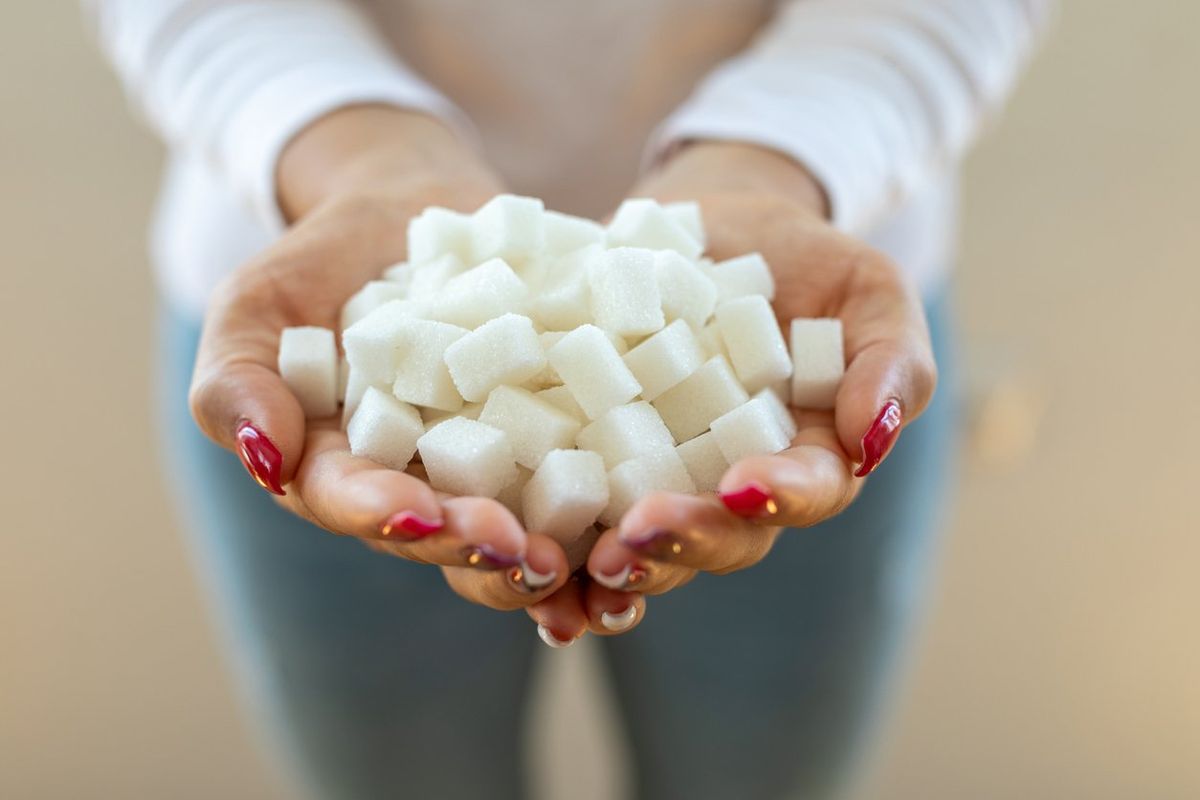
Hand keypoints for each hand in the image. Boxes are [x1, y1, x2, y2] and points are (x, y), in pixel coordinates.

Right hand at [189, 106, 571, 610]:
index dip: (388, 516)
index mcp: (343, 474)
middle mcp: (423, 486)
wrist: (410, 213)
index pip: (358, 504)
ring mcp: (494, 467)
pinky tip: (644, 516)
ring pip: (521, 527)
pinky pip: (585, 474)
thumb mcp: (256, 305)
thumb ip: (235, 380)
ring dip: (555, 556)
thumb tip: (264, 458)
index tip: (425, 514)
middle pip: (448, 535)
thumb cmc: (318, 264)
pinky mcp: (558, 433)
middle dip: (484, 550)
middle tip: (530, 557)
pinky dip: (611, 503)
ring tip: (589, 560)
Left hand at [533, 141, 936, 629]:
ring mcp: (661, 478)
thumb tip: (873, 438)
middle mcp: (731, 486)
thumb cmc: (803, 259)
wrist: (712, 226)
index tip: (742, 484)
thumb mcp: (868, 289)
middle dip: (684, 541)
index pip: (806, 491)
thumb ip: (892, 358)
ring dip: (618, 563)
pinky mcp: (593, 458)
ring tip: (584, 560)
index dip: (779, 495)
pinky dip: (556, 543)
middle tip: (637, 534)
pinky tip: (528, 558)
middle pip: (721, 537)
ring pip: (647, 543)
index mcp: (807, 459)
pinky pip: (578, 511)